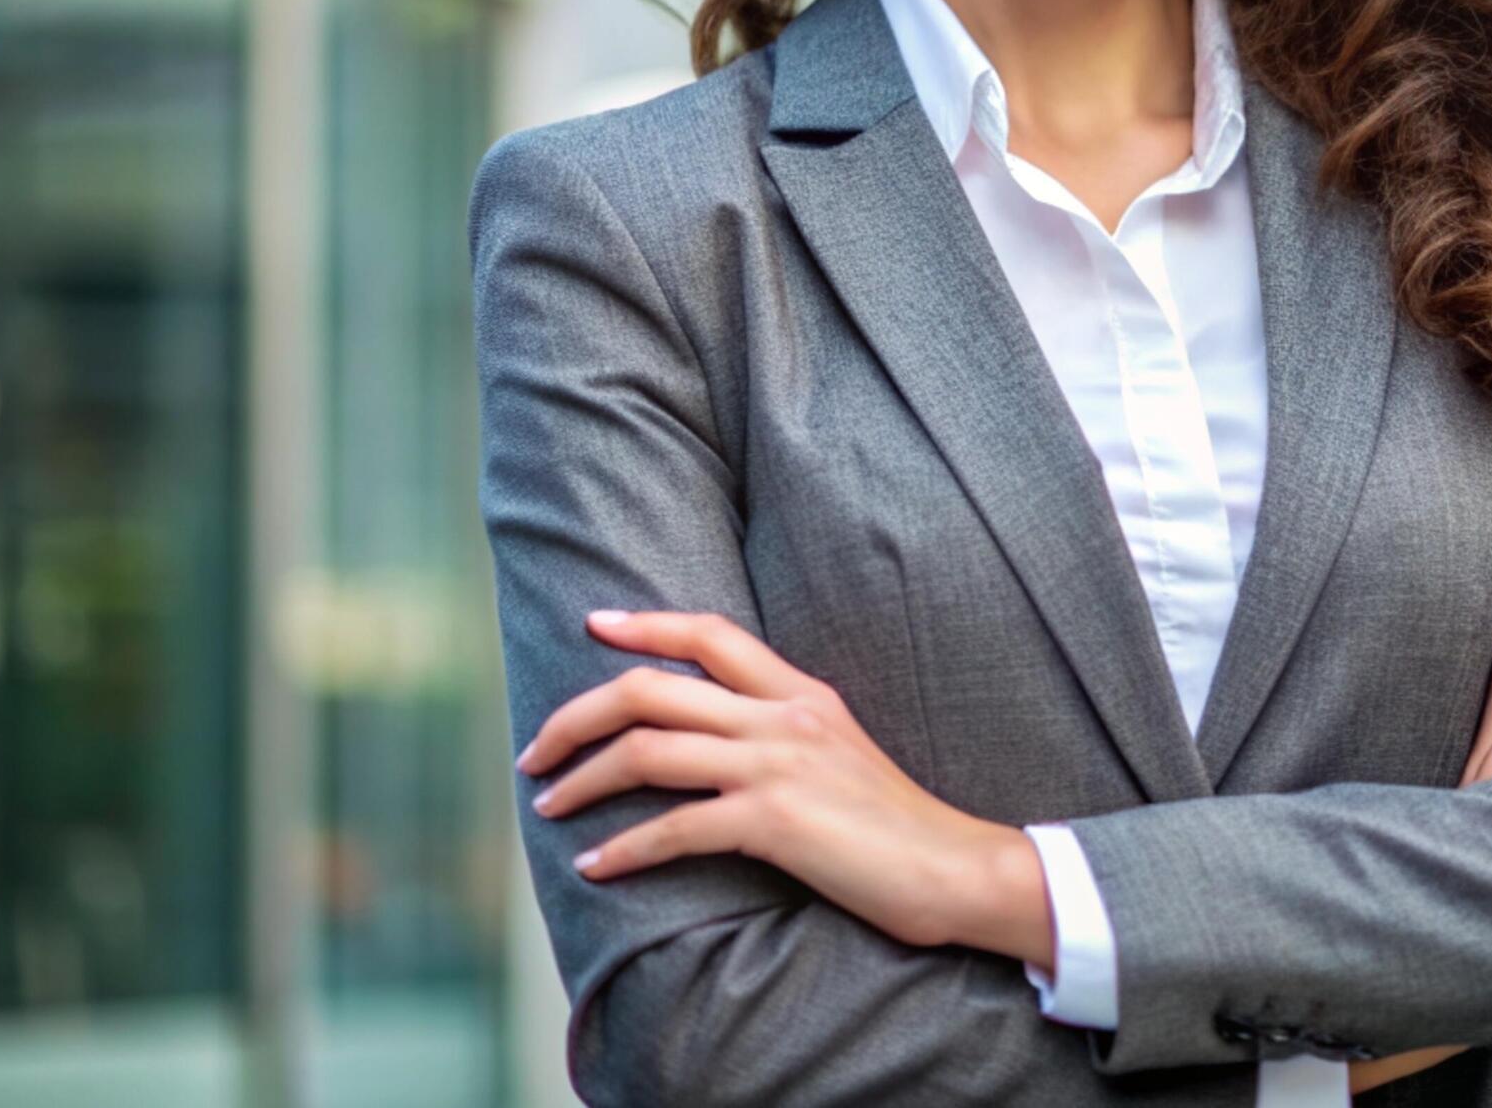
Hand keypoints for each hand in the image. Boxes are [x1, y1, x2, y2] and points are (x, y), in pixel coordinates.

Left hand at [517, 610, 1045, 960]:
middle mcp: (783, 716)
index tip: (592, 624)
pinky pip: (673, 828)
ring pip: (648, 750)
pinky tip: (595, 867)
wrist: (954, 867)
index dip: (643, 624)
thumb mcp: (841, 752)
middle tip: (536, 752)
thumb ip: (785, 733)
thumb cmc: (897, 825)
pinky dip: (622, 850)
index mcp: (801, 692)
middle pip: (651, 689)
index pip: (709, 633)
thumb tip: (719, 744)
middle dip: (577, 716)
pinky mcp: (774, 820)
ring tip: (549, 806)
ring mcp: (777, 764)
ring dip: (583, 780)